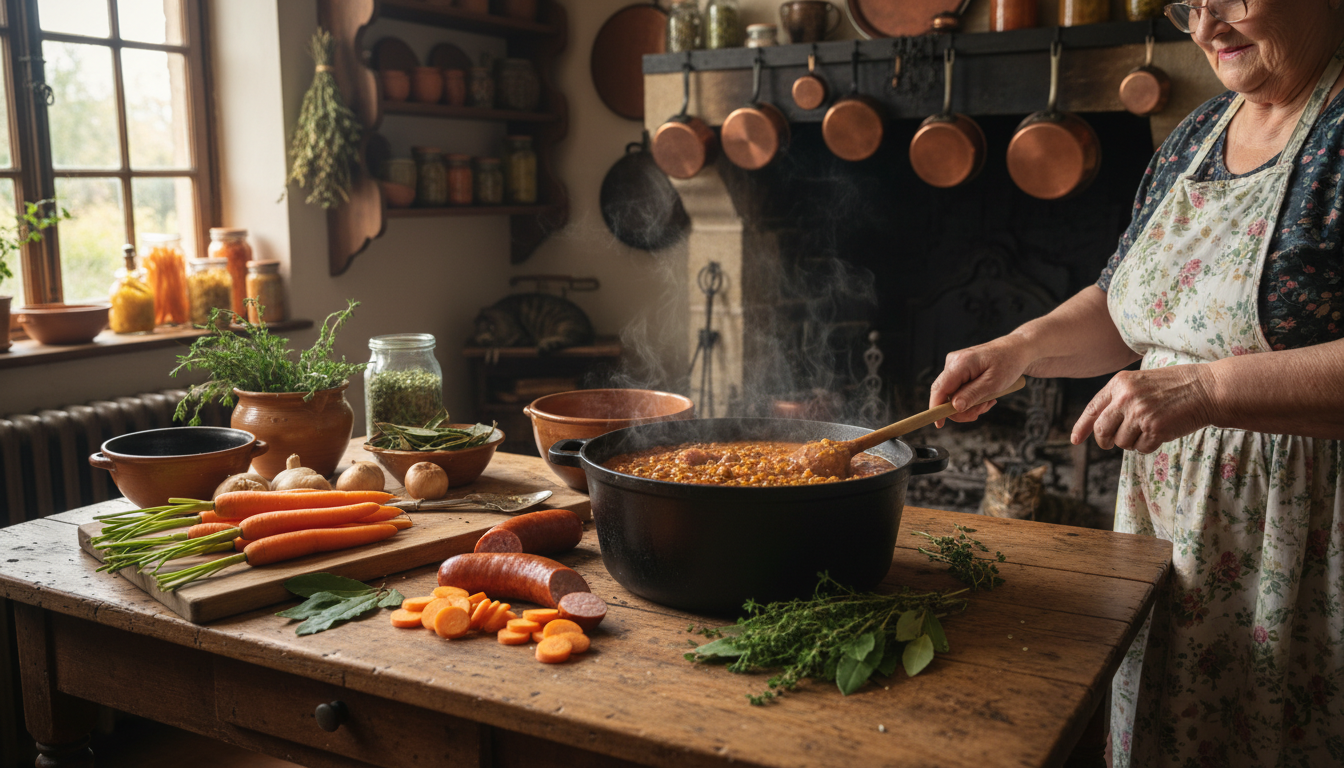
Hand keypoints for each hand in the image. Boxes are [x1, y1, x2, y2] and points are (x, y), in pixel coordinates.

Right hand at [930, 337, 1030, 427]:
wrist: (1017, 350)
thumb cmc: (1008, 363)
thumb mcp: (994, 382)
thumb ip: (972, 394)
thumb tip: (955, 407)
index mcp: (960, 363)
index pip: (940, 389)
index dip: (936, 408)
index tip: (939, 424)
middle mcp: (953, 363)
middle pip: (945, 395)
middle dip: (961, 410)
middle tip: (981, 411)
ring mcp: (955, 366)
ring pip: (953, 396)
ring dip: (969, 405)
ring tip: (988, 402)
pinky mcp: (959, 371)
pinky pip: (958, 391)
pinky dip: (971, 399)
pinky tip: (985, 396)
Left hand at [1071, 365, 1214, 452]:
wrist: (1207, 389)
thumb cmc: (1176, 387)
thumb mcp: (1141, 383)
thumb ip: (1120, 398)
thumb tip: (1100, 425)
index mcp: (1120, 383)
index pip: (1093, 408)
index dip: (1082, 426)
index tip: (1075, 439)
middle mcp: (1125, 397)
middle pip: (1101, 429)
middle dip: (1105, 440)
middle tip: (1111, 444)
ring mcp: (1139, 413)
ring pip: (1121, 442)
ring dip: (1132, 442)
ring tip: (1149, 429)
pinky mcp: (1154, 429)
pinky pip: (1141, 448)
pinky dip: (1149, 446)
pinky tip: (1161, 433)